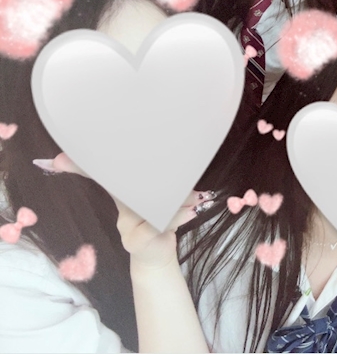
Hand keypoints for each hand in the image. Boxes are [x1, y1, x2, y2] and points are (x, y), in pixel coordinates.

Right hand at [42, 153, 212, 268]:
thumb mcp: (164, 204)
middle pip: (129, 188)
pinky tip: (191, 211)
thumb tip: (188, 175)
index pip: (106, 178)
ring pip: (148, 204)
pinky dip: (178, 216)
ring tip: (194, 197)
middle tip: (173, 168)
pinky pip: (156, 224)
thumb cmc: (161, 224)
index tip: (61, 158)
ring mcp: (127, 227)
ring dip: (176, 199)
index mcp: (126, 198)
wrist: (156, 259)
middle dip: (153, 176)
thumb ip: (169, 188)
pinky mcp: (137, 241)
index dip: (83, 166)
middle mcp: (123, 212)